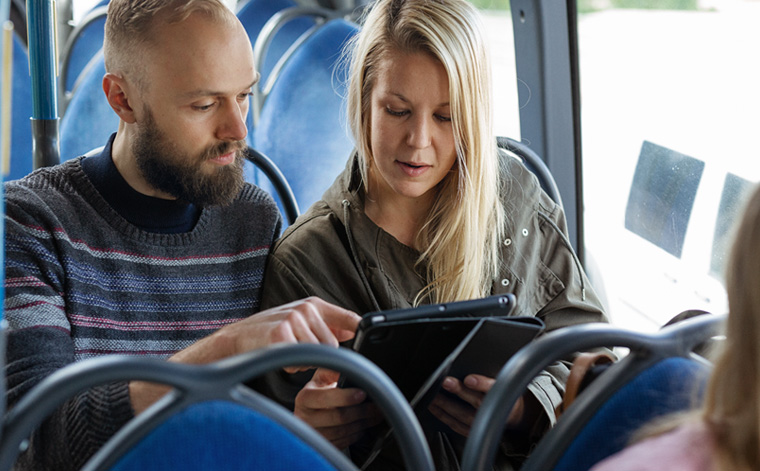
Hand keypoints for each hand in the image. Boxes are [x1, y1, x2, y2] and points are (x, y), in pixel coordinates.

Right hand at [170, 297, 360, 365]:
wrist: (238, 336)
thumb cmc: (271, 330)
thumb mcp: (302, 320)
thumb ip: (329, 324)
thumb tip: (355, 329)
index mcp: (314, 304)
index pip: (349, 318)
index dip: (358, 332)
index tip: (364, 341)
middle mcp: (306, 308)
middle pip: (333, 345)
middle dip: (320, 354)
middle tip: (299, 349)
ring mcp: (293, 320)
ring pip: (317, 355)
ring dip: (305, 361)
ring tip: (288, 352)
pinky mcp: (280, 335)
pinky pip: (299, 361)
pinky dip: (291, 365)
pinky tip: (280, 355)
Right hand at [294, 368, 382, 448]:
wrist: (310, 411)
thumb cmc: (319, 391)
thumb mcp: (323, 377)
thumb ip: (334, 371)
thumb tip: (348, 367)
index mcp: (305, 398)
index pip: (325, 398)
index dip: (346, 397)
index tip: (362, 394)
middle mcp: (306, 418)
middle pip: (338, 417)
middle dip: (361, 411)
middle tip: (375, 406)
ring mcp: (313, 434)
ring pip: (343, 431)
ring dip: (363, 423)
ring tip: (374, 415)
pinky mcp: (322, 445)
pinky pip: (343, 442)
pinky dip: (357, 433)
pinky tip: (363, 425)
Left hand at [428, 374, 524, 436]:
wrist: (509, 413)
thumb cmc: (500, 392)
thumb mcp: (500, 379)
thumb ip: (486, 373)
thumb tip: (470, 360)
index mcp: (502, 394)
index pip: (492, 388)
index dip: (480, 384)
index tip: (468, 379)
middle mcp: (492, 410)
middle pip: (475, 401)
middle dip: (458, 391)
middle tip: (445, 382)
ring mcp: (482, 423)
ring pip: (462, 415)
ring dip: (445, 404)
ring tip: (433, 394)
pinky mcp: (472, 431)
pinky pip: (455, 425)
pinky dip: (443, 415)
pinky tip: (434, 407)